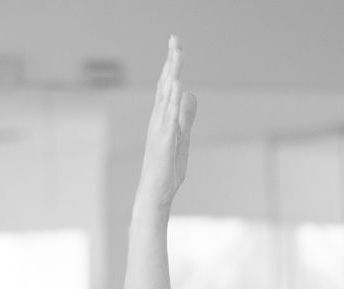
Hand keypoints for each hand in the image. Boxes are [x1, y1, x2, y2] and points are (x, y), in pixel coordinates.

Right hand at [135, 36, 197, 213]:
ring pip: (166, 97)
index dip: (172, 66)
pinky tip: (177, 85)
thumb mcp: (181, 138)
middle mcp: (158, 120)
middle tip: (174, 39)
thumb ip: (185, 117)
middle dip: (171, 62)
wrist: (154, 194)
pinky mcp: (165, 141)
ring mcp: (160, 129)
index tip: (175, 46)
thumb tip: (190, 93)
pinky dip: (173, 100)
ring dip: (172, 74)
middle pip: (165, 85)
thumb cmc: (166, 170)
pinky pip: (170, 117)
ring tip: (177, 54)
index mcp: (162, 118)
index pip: (168, 86)